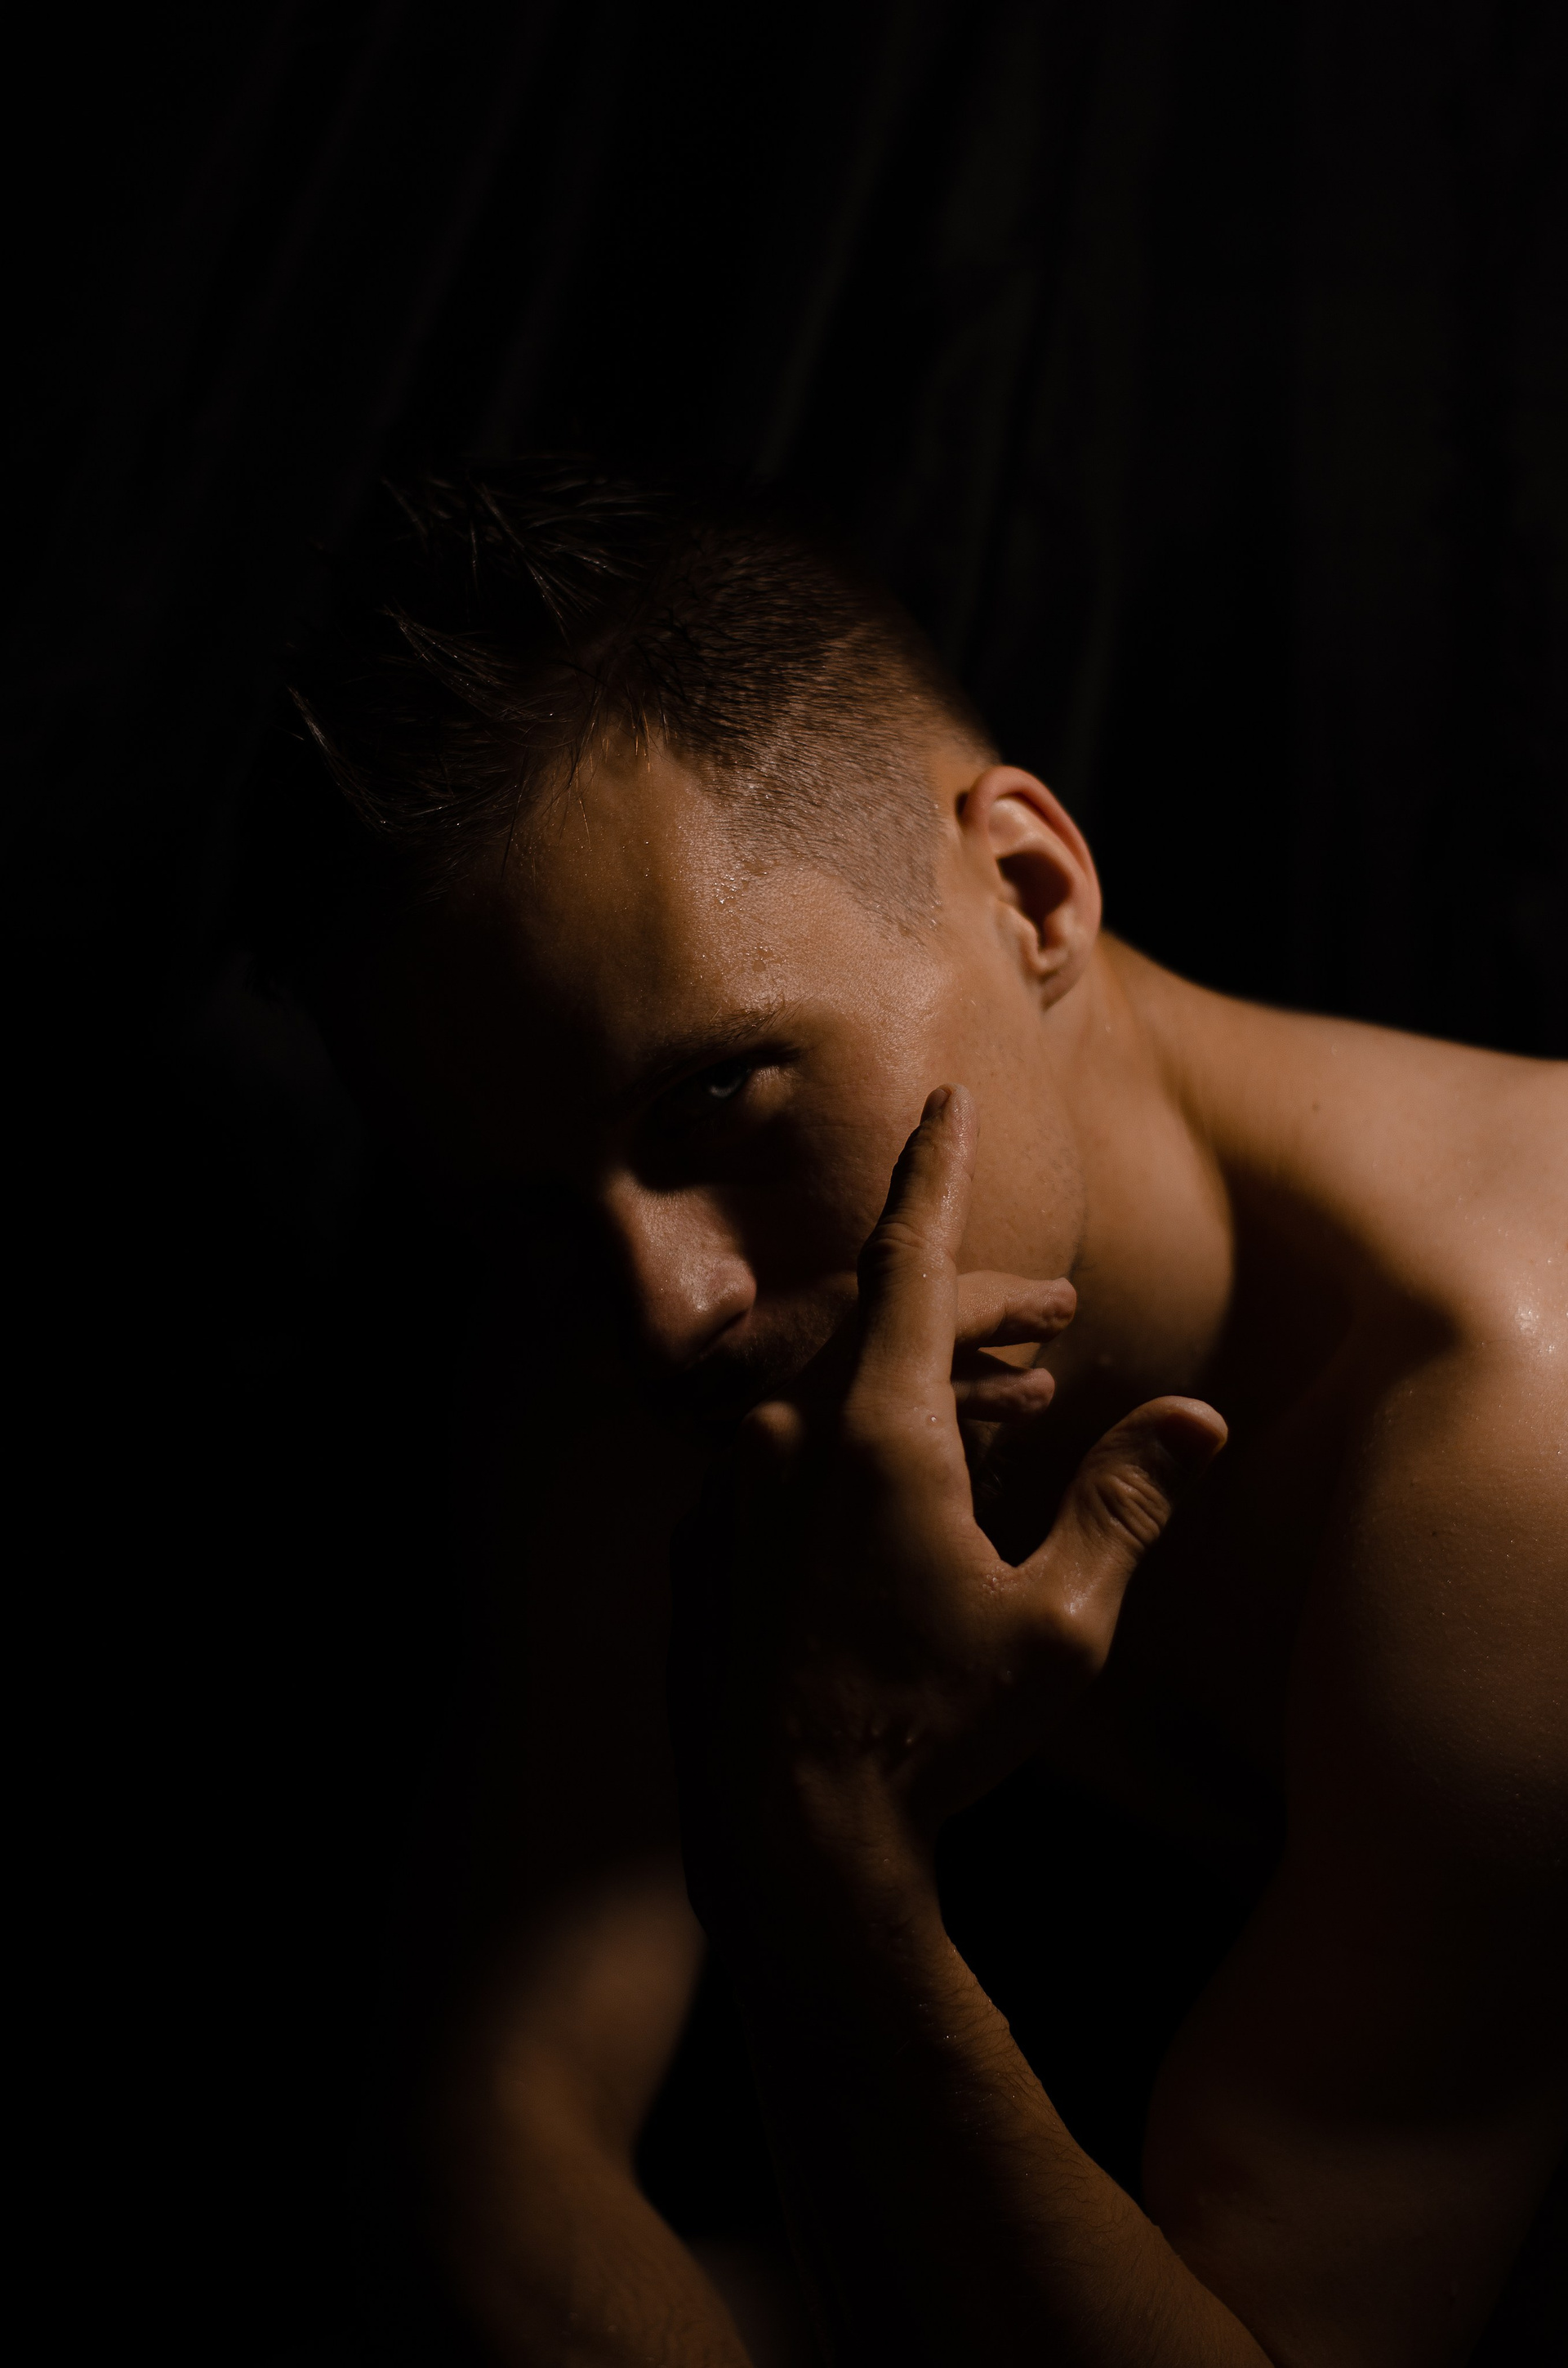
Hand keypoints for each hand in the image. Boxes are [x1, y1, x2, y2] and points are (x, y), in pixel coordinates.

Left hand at [670, 1086, 1226, 1934]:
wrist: (790, 1838)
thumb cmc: (930, 1730)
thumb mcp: (1060, 1622)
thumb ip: (1123, 1505)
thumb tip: (1195, 1424)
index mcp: (871, 1431)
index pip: (908, 1256)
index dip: (937, 1171)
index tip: (950, 1101)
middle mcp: (785, 1438)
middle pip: (885, 1323)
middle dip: (980, 1310)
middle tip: (1057, 1323)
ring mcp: (736, 1491)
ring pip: (839, 1390)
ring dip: (930, 1379)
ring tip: (1022, 1401)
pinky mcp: (712, 1545)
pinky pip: (794, 1452)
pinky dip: (866, 1438)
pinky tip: (930, 1481)